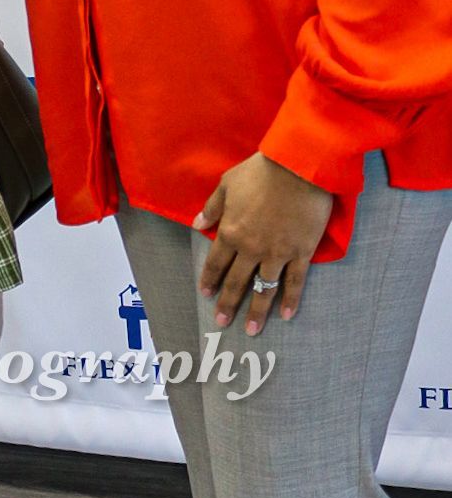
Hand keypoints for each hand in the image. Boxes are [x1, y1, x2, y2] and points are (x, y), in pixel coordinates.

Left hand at [194, 153, 332, 334]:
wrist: (298, 167)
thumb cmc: (260, 171)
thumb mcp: (227, 184)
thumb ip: (213, 208)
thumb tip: (197, 224)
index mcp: (231, 232)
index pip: (216, 263)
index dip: (209, 280)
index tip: (205, 295)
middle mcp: (251, 248)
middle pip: (237, 282)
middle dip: (228, 303)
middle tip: (222, 322)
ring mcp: (277, 254)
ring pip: (265, 289)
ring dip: (257, 311)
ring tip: (252, 330)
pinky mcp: (301, 253)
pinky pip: (295, 282)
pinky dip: (291, 300)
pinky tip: (287, 316)